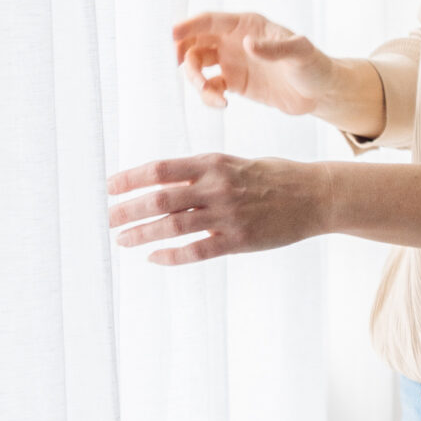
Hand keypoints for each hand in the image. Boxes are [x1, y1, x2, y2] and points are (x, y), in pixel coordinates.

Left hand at [106, 153, 332, 264]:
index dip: (129, 179)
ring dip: (142, 234)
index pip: (159, 169)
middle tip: (106, 219)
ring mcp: (227, 215)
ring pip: (172, 227)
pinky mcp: (239, 241)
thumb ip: (199, 172)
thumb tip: (160, 181)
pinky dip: (171, 256)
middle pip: (159, 199)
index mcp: (213, 163)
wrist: (315, 195)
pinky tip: (154, 258)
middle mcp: (216, 187)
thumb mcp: (233, 163)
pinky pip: (197, 251)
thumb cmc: (271, 176)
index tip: (108, 188)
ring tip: (122, 240)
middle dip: (127, 210)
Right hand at [171, 10, 332, 118]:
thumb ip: (275, 48)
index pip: (211, 20)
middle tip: (187, 72)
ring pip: (198, 65)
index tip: (173, 34)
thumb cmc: (314, 65)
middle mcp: (234, 41)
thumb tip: (247, 44)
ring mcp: (232, 62)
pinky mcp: (234, 83)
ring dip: (196, 80)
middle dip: (185, 55)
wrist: (320, 93)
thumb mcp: (300, 53)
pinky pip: (210, 87)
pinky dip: (208, 96)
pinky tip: (222, 105)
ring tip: (213, 96)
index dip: (190, 25)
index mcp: (247, 25)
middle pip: (196, 41)